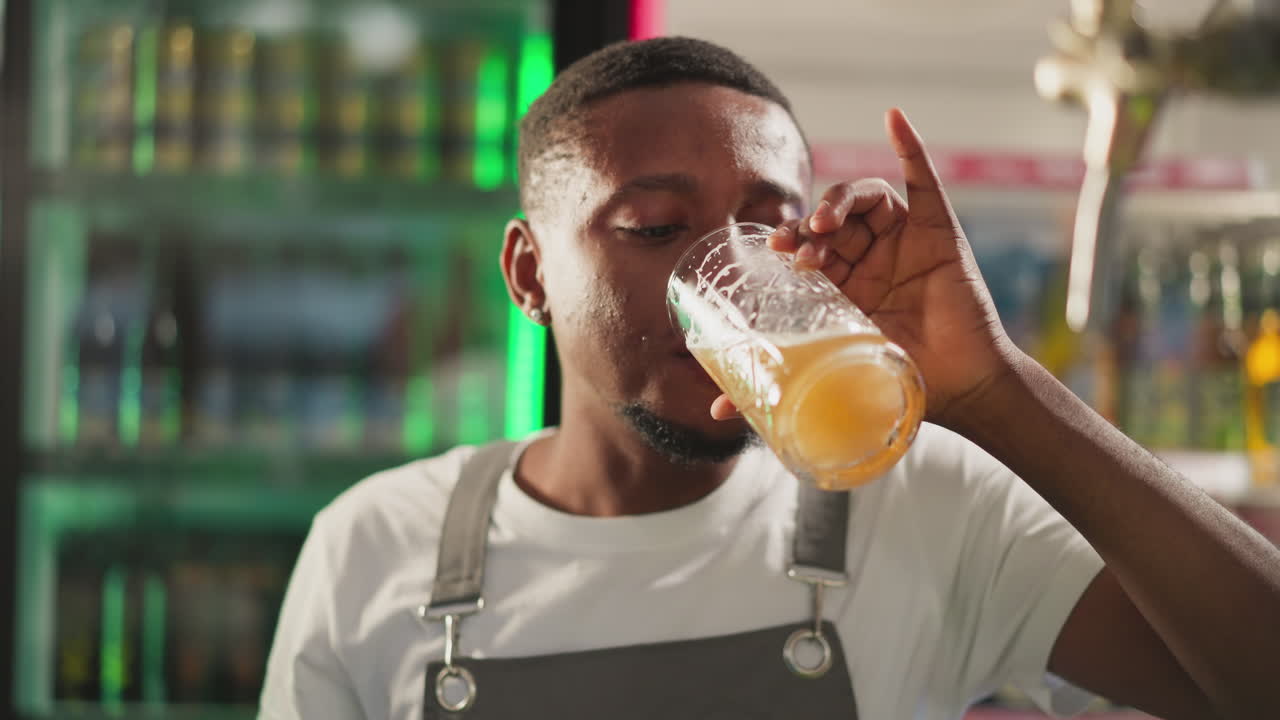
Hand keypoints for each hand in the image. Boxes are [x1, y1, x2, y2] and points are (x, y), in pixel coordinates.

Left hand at [710, 108, 1018, 428]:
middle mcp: (871, 256)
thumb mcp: (830, 373)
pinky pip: (923, 178)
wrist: (958, 389)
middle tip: (797, 247)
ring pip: (864, 199)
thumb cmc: (896, 382)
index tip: (776, 254)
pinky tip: (894, 119)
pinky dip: (909, 146)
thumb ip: (778, 378)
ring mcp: (905, 240)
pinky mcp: (940, 229)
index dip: (792, 243)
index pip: (810, 248)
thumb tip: (716, 410)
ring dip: (840, 200)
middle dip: (810, 227)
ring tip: (825, 223)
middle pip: (832, 221)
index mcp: (843, 284)